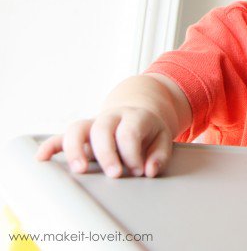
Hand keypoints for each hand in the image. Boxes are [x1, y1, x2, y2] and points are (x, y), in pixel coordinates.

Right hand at [35, 107, 172, 177]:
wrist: (137, 112)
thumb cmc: (149, 131)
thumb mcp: (163, 138)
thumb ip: (159, 155)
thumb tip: (148, 170)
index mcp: (134, 116)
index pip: (129, 132)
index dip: (132, 154)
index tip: (138, 171)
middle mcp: (111, 117)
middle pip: (102, 129)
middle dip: (107, 153)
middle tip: (115, 174)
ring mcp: (93, 124)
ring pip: (77, 129)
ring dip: (75, 149)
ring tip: (81, 170)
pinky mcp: (80, 134)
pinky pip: (61, 136)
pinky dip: (50, 146)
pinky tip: (42, 158)